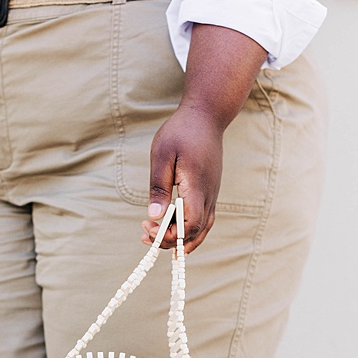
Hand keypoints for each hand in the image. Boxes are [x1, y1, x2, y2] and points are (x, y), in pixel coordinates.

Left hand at [140, 104, 223, 254]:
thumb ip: (159, 186)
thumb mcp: (162, 154)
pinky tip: (172, 230)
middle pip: (195, 233)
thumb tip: (154, 216)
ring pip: (202, 230)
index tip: (148, 227)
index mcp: (196, 186)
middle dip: (170, 240)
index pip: (189, 225)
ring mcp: (212, 195)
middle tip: (145, 234)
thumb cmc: (181, 131)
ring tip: (156, 236)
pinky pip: (204, 221)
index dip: (169, 234)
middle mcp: (209, 195)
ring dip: (180, 239)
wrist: (206, 116)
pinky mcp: (210, 193)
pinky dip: (189, 232)